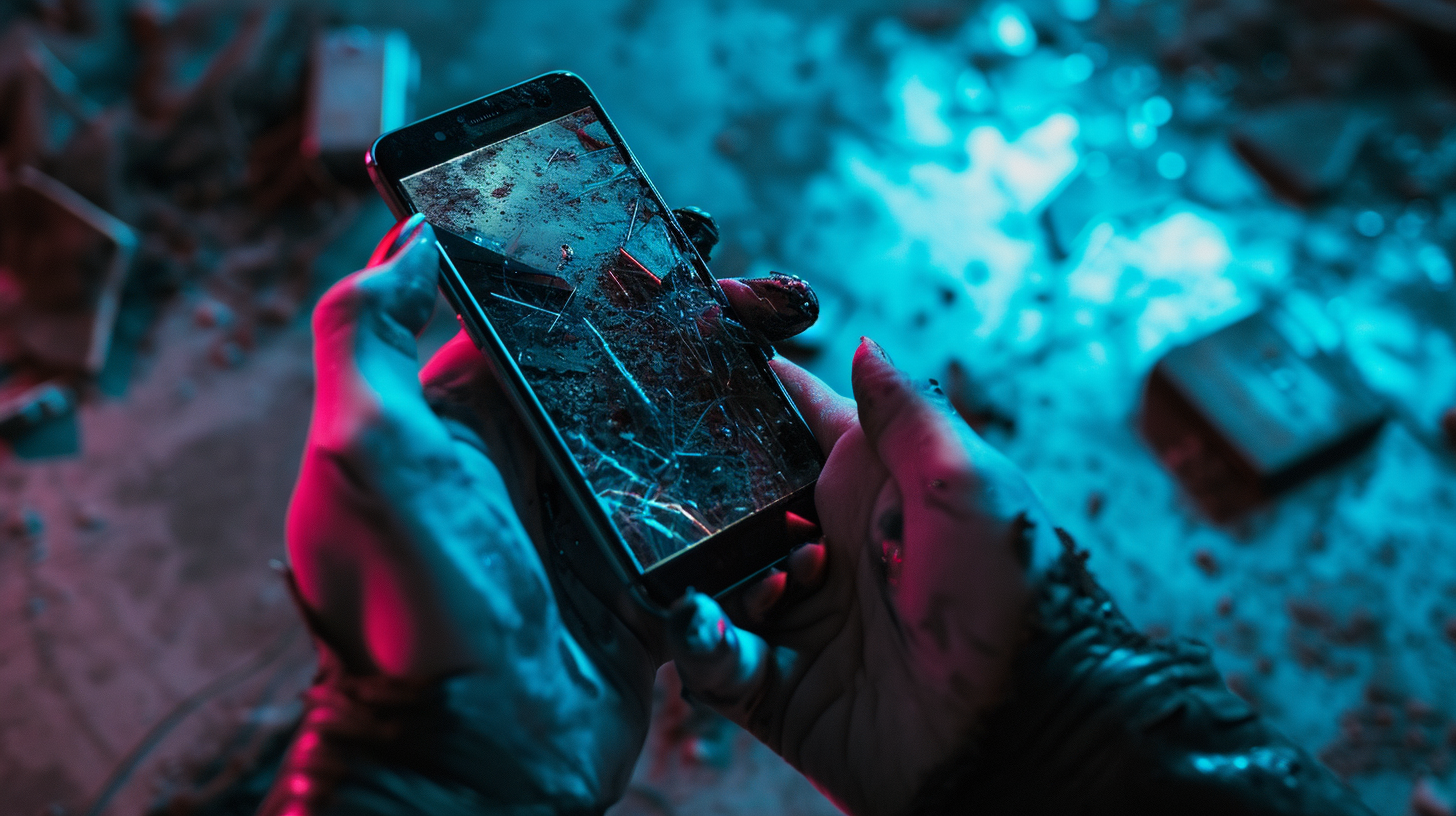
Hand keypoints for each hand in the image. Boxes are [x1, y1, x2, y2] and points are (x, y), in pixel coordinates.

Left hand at [278, 212, 820, 811]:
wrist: (476, 762)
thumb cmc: (410, 611)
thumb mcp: (364, 455)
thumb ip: (369, 333)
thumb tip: (411, 236)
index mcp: (457, 422)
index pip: (522, 314)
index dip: (575, 263)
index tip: (642, 221)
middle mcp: (526, 463)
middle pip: (609, 365)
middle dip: (671, 320)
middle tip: (744, 287)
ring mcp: (590, 520)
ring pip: (665, 429)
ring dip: (717, 390)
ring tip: (778, 344)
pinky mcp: (644, 576)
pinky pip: (701, 514)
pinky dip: (738, 483)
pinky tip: (784, 442)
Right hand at [665, 339, 1061, 815]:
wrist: (1023, 737)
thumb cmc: (1015, 603)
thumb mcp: (969, 488)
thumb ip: (906, 415)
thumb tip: (863, 342)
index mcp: (868, 485)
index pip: (790, 418)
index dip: (742, 388)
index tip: (688, 352)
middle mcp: (823, 542)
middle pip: (730, 496)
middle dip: (697, 487)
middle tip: (663, 478)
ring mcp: (797, 613)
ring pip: (708, 571)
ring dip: (704, 567)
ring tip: (735, 574)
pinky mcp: (773, 684)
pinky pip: (708, 653)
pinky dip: (699, 639)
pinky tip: (714, 628)